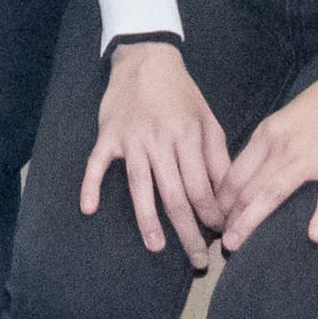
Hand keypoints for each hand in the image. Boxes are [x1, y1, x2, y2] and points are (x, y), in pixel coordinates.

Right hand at [80, 42, 235, 266]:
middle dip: (189, 231)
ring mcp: (131, 139)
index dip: (211, 214)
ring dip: (147, 219)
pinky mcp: (108, 135)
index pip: (202, 185)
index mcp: (188, 136)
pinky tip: (89, 209)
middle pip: (175, 195)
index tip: (219, 234)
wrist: (145, 57)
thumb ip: (217, 156)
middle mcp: (160, 140)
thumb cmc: (180, 93)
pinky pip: (96, 163)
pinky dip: (90, 185)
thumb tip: (229, 194)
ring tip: (156, 246)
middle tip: (198, 261)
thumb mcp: (207, 118)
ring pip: (140, 185)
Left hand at [218, 73, 317, 250]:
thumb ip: (269, 146)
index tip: (216, 221)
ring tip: (236, 244)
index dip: (221, 200)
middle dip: (230, 217)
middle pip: (247, 187)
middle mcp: (282, 147)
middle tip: (221, 244)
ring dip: (252, 219)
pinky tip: (315, 236)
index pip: (235, 174)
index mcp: (267, 135)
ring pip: (273, 192)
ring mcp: (311, 157)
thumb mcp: (286, 120)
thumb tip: (250, 174)